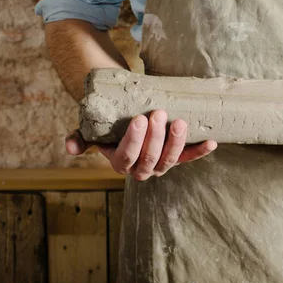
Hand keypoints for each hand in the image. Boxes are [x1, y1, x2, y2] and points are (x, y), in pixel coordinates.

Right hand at [65, 110, 217, 180]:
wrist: (128, 120)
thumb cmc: (109, 126)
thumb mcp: (92, 132)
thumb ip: (80, 139)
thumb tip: (70, 147)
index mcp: (121, 163)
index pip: (126, 156)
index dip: (134, 140)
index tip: (139, 118)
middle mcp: (142, 169)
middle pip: (151, 158)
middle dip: (156, 137)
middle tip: (159, 113)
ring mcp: (162, 165)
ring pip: (171, 160)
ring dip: (177, 142)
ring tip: (180, 121)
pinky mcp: (178, 158)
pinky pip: (190, 157)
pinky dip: (201, 151)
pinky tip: (212, 142)